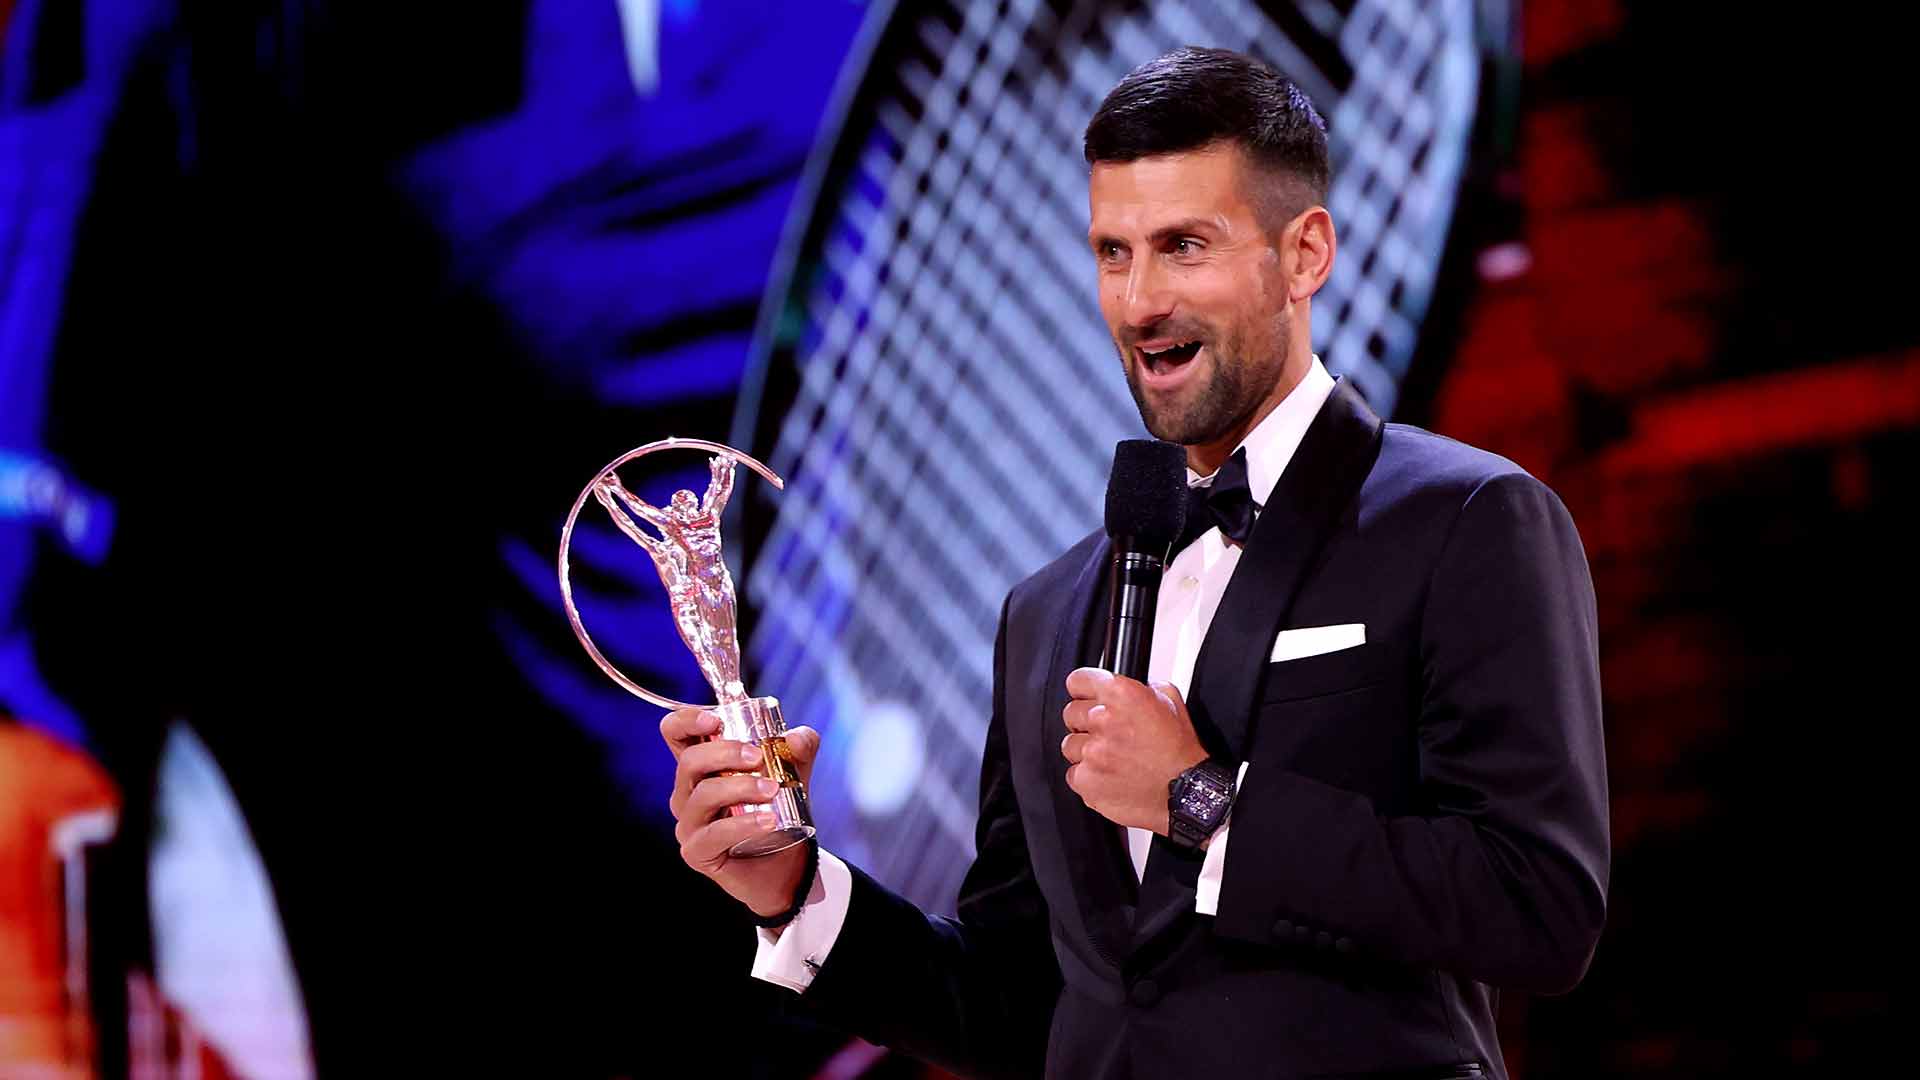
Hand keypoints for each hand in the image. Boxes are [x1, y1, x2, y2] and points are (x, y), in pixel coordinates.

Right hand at [662, 708, 820, 918]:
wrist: (786, 864)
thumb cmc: (778, 811)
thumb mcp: (793, 772)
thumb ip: (798, 749)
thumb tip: (797, 737)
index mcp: (702, 765)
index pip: (675, 733)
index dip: (687, 720)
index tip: (716, 720)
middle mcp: (687, 792)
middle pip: (690, 760)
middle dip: (726, 752)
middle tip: (758, 757)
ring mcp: (689, 823)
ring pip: (703, 795)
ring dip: (740, 787)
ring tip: (773, 790)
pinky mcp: (697, 852)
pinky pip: (715, 833)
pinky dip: (744, 824)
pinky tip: (769, 821)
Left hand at [1060, 668, 1207, 833]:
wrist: (1186, 792)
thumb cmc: (1180, 752)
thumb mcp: (1171, 701)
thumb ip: (1144, 687)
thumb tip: (1131, 686)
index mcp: (1121, 695)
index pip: (1078, 680)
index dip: (1084, 690)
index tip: (1086, 697)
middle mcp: (1103, 720)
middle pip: (1071, 713)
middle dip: (1086, 722)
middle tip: (1109, 734)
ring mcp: (1092, 752)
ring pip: (1070, 744)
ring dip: (1086, 750)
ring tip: (1111, 758)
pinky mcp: (1086, 780)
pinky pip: (1073, 773)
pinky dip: (1087, 776)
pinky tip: (1108, 776)